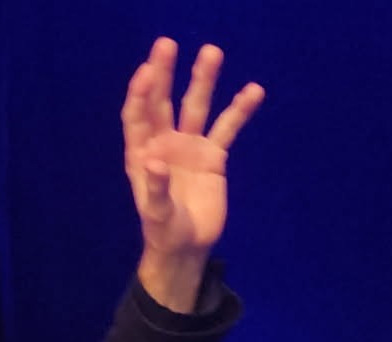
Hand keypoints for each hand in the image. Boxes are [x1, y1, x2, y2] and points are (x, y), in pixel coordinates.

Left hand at [122, 38, 263, 310]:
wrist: (187, 248)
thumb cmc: (164, 233)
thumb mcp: (157, 215)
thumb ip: (155, 189)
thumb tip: (153, 160)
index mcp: (142, 155)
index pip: (138, 116)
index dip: (141, 93)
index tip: (148, 70)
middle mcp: (164, 144)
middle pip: (163, 102)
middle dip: (164, 73)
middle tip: (167, 44)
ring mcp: (189, 147)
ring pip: (196, 107)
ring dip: (203, 80)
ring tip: (212, 51)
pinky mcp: (213, 157)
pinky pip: (227, 127)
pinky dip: (239, 110)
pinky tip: (253, 90)